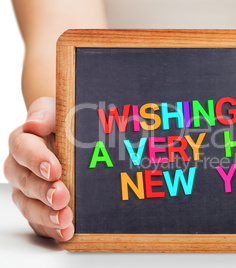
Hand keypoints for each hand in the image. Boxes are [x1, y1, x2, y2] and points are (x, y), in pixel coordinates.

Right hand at [4, 97, 73, 240]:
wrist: (74, 139)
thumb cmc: (66, 123)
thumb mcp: (58, 109)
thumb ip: (46, 113)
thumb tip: (33, 124)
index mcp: (24, 141)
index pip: (23, 148)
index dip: (37, 160)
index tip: (55, 169)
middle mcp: (21, 168)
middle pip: (25, 182)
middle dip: (43, 191)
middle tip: (62, 197)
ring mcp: (28, 190)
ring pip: (29, 205)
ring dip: (46, 214)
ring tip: (65, 219)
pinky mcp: (39, 207)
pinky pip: (40, 222)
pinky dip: (52, 229)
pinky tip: (66, 232)